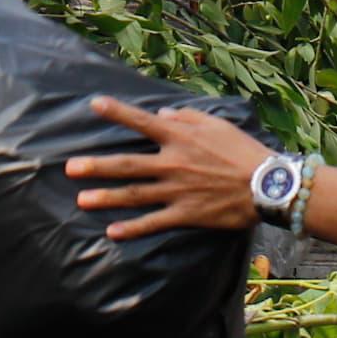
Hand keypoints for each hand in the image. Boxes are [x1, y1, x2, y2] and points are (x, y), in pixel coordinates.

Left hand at [65, 96, 270, 239]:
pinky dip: (133, 228)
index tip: (94, 105)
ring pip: (134, 195)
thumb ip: (186, 116)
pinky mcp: (185, 214)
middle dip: (97, 166)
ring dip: (107, 197)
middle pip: (127, 164)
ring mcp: (176, 191)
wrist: (267, 185)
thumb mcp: (216, 123)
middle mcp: (172, 163)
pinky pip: (154, 222)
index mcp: (179, 137)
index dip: (117, 112)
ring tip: (82, 200)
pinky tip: (112, 232)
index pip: (141, 121)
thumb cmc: (243, 150)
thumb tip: (162, 112)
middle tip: (70, 168)